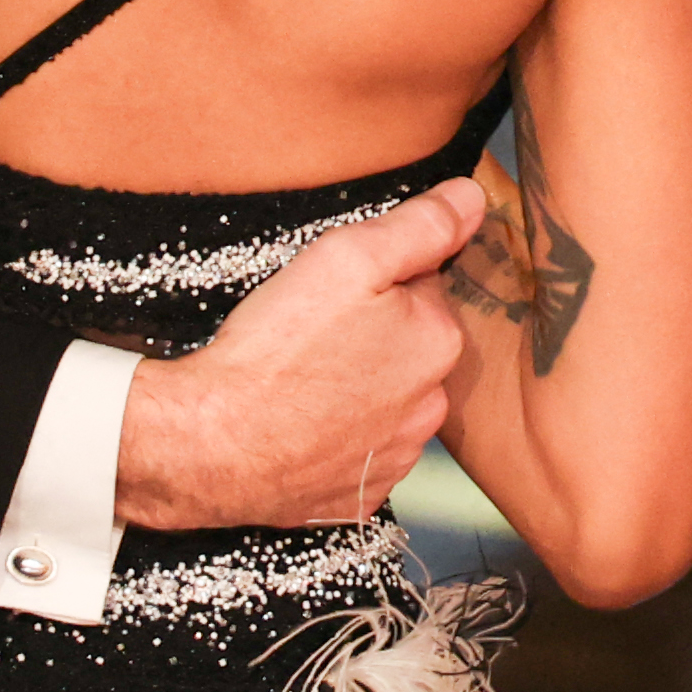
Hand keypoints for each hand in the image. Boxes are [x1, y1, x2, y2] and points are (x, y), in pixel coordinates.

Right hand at [112, 177, 483, 528]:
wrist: (218, 443)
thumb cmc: (278, 347)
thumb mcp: (347, 258)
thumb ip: (418, 226)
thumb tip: (472, 197)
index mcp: (438, 341)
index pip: (423, 288)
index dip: (378, 278)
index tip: (336, 287)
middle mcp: (432, 404)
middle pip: (408, 347)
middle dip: (373, 334)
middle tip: (311, 328)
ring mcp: (397, 455)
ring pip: (386, 401)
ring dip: (357, 386)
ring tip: (300, 375)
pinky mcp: (362, 493)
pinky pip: (360, 452)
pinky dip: (337, 435)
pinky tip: (299, 421)